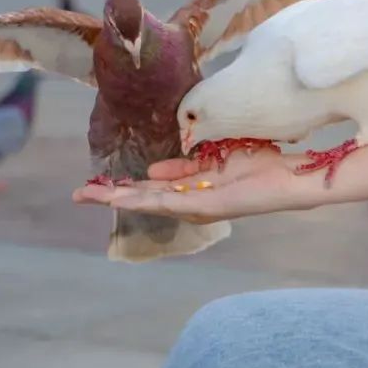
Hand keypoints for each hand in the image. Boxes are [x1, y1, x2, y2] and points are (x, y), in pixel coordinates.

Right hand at [72, 149, 316, 223]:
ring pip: (151, 203)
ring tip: (94, 196)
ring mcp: (198, 206)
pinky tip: (130, 196)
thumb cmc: (258, 166)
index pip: (146, 191)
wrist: (288, 178)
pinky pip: (174, 201)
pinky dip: (149, 199)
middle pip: (142, 200)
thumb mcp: (210, 161)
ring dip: (121, 199)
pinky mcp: (209, 205)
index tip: (92, 185)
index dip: (119, 188)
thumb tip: (151, 172)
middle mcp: (189, 204)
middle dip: (110, 197)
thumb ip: (183, 168)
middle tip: (78, 194)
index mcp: (189, 192)